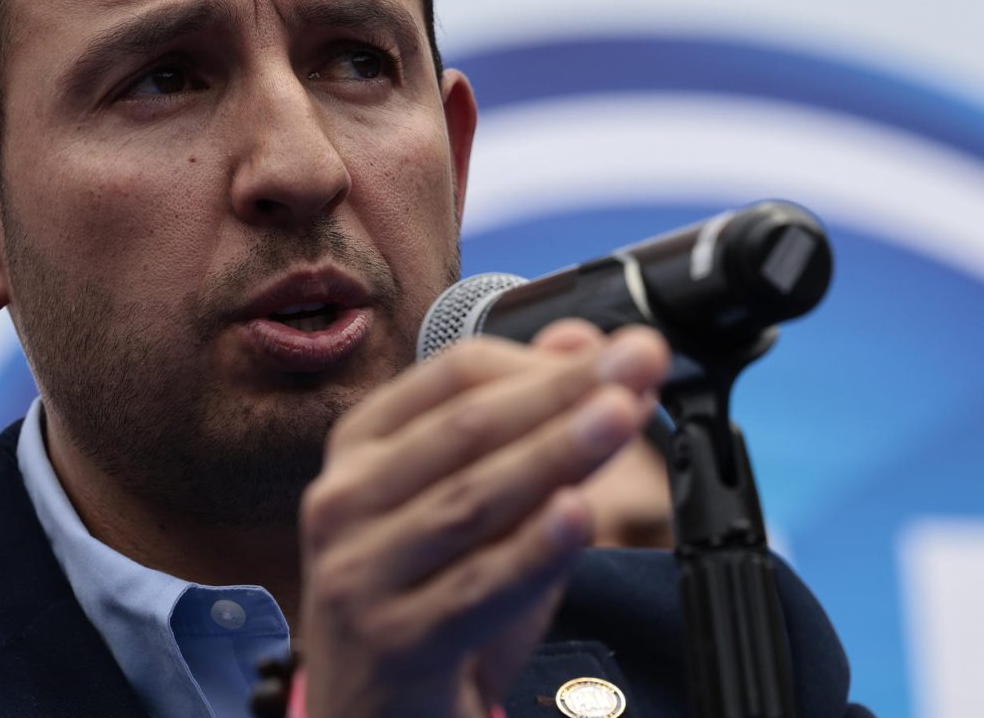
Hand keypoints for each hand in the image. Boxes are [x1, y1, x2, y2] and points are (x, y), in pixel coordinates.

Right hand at [296, 321, 669, 717]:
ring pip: (473, 499)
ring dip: (556, 453)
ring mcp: (359, 571)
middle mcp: (345, 500)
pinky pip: (475, 585)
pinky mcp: (392, 640)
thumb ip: (527, 425)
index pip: (453, 375)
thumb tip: (581, 342)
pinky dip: (532, 548)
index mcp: (361, 448)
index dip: (543, 359)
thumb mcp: (476, 504)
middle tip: (638, 363)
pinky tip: (578, 513)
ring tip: (621, 417)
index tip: (620, 350)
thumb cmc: (426, 598)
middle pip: (467, 428)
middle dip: (563, 391)